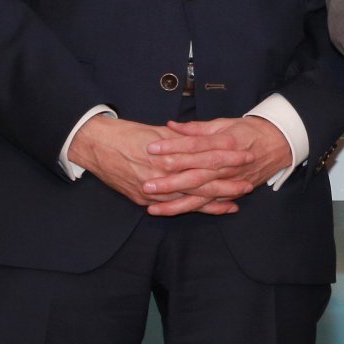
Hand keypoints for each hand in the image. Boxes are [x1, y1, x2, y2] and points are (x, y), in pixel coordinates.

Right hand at [67, 115, 252, 215]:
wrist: (95, 145)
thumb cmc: (127, 134)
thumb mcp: (158, 133)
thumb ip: (182, 139)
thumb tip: (202, 140)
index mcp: (169, 154)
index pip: (205, 157)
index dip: (227, 157)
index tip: (245, 155)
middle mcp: (162, 174)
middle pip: (201, 182)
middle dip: (226, 184)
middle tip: (248, 184)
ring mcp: (152, 189)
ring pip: (189, 198)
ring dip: (213, 201)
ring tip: (234, 202)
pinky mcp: (143, 198)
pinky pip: (172, 207)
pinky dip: (191, 209)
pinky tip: (208, 210)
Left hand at [145, 117, 295, 214]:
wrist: (280, 144)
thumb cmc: (249, 131)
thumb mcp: (224, 124)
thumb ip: (196, 128)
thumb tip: (171, 126)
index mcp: (225, 143)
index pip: (195, 146)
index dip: (173, 147)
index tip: (151, 148)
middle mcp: (228, 165)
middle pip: (196, 174)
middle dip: (170, 182)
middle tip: (147, 184)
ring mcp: (230, 181)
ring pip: (201, 195)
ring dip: (177, 203)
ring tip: (152, 206)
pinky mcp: (233, 191)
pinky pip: (211, 203)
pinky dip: (193, 210)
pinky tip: (172, 212)